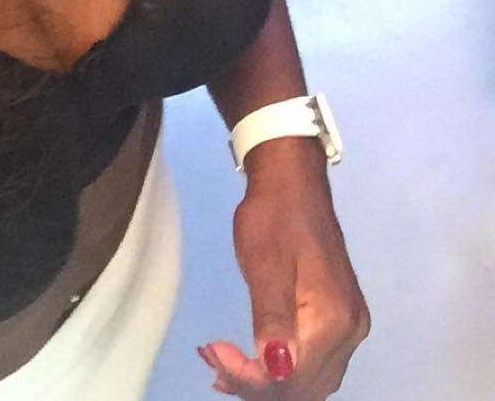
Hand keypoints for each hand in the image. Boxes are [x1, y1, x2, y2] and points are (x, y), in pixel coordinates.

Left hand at [196, 173, 370, 397]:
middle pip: (304, 387)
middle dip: (256, 385)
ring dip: (270, 383)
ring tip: (226, 368)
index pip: (292, 376)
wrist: (293, 182)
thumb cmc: (274, 216)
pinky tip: (255, 364)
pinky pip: (316, 362)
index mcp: (333, 319)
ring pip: (312, 381)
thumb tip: (277, 369)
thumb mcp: (264, 264)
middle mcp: (350, 332)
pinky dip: (286, 370)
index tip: (212, 354)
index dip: (249, 378)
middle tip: (213, 363)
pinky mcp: (341, 318)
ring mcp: (350, 326)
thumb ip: (272, 319)